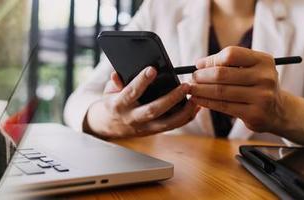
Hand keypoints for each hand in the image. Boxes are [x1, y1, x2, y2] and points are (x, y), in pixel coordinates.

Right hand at [85, 67, 199, 137]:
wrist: (108, 126)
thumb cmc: (111, 103)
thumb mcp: (108, 91)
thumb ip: (115, 82)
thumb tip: (117, 73)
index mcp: (119, 105)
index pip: (131, 93)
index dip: (141, 81)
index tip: (152, 69)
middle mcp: (132, 118)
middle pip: (153, 110)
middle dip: (171, 98)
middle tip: (185, 86)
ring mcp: (144, 127)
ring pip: (167, 123)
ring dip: (183, 111)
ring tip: (195, 99)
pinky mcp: (153, 132)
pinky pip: (172, 126)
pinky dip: (186, 117)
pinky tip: (195, 107)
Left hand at [189, 46, 289, 132]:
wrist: (277, 111)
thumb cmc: (256, 85)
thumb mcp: (251, 69)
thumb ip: (229, 64)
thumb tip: (200, 64)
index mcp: (264, 61)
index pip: (231, 54)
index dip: (211, 59)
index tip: (199, 65)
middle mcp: (265, 77)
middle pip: (222, 74)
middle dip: (202, 76)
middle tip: (191, 78)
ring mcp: (262, 97)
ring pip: (220, 91)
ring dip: (200, 89)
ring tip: (190, 88)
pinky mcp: (254, 114)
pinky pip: (223, 106)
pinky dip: (206, 102)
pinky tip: (197, 99)